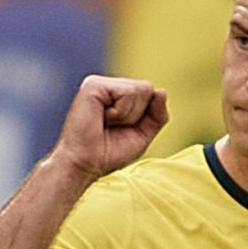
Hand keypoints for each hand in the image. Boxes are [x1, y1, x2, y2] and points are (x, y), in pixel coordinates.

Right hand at [53, 76, 169, 181]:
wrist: (85, 165)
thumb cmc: (108, 154)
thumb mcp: (142, 135)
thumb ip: (157, 115)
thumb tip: (161, 91)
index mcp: (116, 94)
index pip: (149, 92)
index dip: (144, 116)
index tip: (121, 130)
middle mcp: (107, 85)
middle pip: (146, 88)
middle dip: (137, 115)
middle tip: (113, 127)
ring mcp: (99, 83)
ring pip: (139, 89)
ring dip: (128, 115)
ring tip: (107, 123)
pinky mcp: (93, 85)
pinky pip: (127, 93)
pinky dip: (120, 112)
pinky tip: (102, 118)